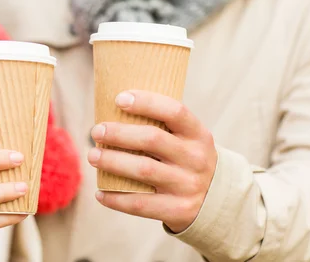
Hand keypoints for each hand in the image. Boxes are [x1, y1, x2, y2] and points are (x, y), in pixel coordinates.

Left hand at [88, 90, 216, 232]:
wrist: (217, 201)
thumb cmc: (186, 160)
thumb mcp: (187, 140)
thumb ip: (161, 127)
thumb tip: (113, 111)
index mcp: (198, 135)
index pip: (175, 111)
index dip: (146, 103)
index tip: (119, 99)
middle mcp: (196, 159)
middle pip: (152, 139)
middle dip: (119, 133)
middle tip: (96, 131)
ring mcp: (187, 185)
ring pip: (143, 170)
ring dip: (112, 162)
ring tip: (93, 156)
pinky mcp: (177, 210)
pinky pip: (141, 204)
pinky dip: (116, 198)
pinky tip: (99, 193)